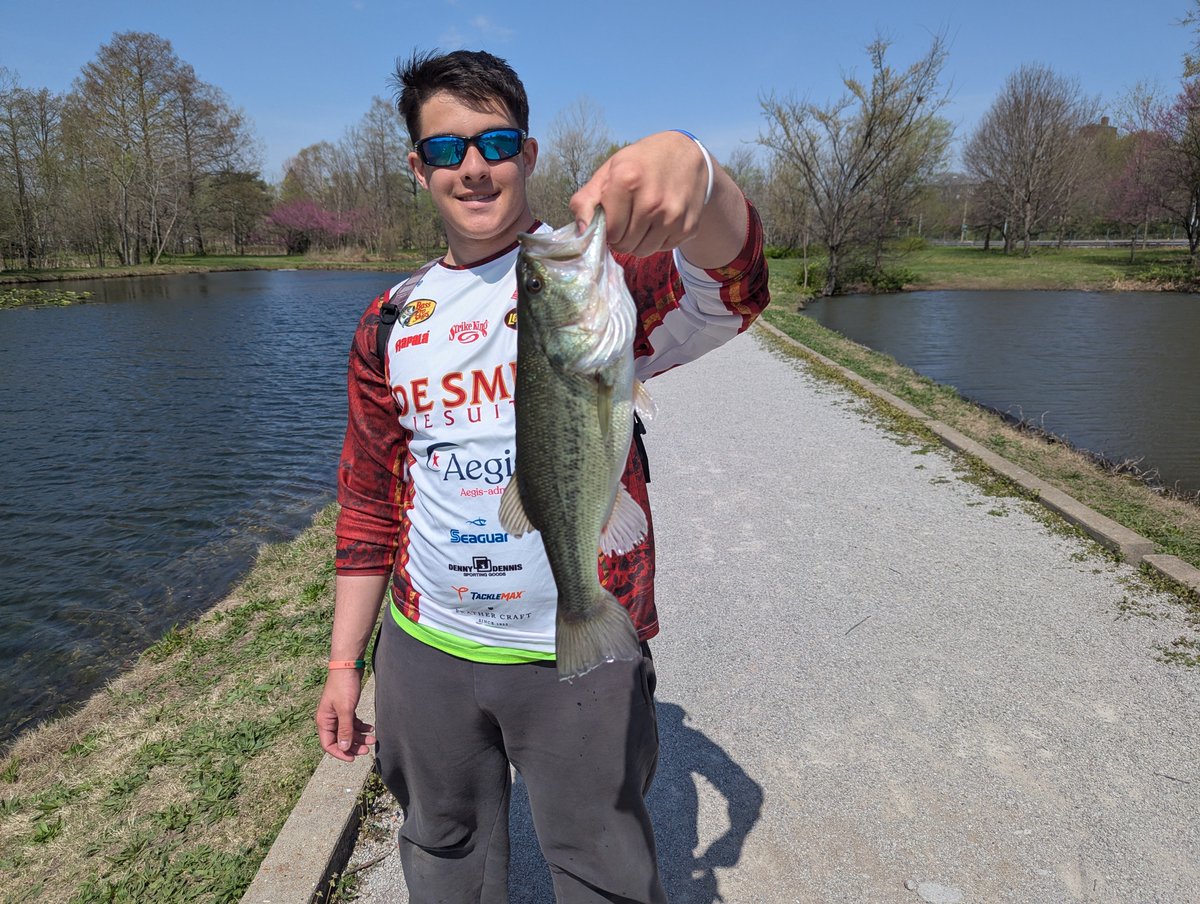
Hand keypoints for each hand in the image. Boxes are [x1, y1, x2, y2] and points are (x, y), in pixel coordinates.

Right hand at [315, 669, 375, 761]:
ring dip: (359, 737)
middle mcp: (329, 719)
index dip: (340, 753)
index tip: (353, 758)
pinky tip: (370, 728)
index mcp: (324, 721)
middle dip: (353, 746)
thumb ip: (344, 729)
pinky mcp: (346, 708)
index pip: (328, 744)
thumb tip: (343, 747)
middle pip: (340, 739)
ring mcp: (337, 714)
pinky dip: (361, 726)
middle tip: (367, 749)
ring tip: (373, 739)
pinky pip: (353, 723)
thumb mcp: (345, 709)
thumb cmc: (343, 686)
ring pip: (348, 731)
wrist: (348, 666)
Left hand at [570, 131, 709, 256]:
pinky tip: (661, 219)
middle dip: (621, 237)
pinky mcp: (688, 228)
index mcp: (627, 181)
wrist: (687, 155)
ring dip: (638, 241)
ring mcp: (672, 216)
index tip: (613, 216)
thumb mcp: (610, 170)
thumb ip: (586, 200)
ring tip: (643, 219)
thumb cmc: (642, 163)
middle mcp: (652, 201)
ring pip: (643, 251)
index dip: (608, 228)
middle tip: (628, 218)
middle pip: (625, 245)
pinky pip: (662, 249)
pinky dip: (658, 240)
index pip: (610, 232)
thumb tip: (580, 231)